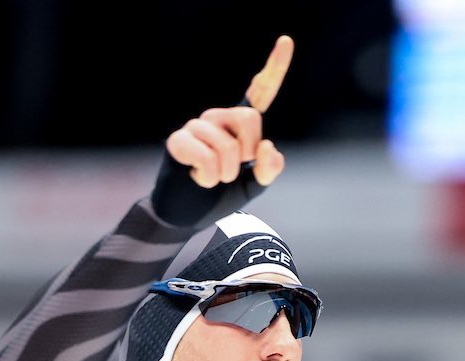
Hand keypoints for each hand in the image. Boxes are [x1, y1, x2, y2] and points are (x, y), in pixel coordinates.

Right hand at [164, 35, 293, 188]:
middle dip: (248, 152)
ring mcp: (196, 127)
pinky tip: (197, 178)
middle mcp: (218, 119)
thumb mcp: (254, 185)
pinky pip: (206, 156)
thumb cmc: (220, 196)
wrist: (187, 216)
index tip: (286, 41)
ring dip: (225, 172)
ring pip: (227, 144)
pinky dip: (208, 177)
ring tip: (213, 178)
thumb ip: (269, 168)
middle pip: (249, 118)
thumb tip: (268, 145)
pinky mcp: (178, 141)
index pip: (259, 94)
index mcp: (239, 125)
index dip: (274, 68)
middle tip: (233, 171)